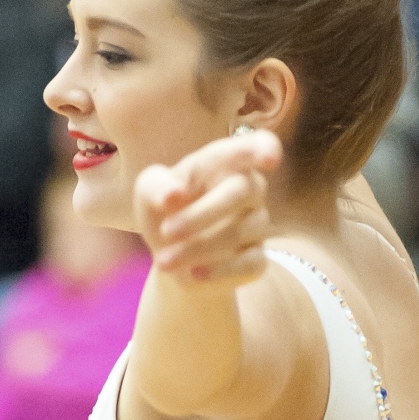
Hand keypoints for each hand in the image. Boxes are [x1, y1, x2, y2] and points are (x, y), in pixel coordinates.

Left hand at [134, 130, 281, 286]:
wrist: (171, 260)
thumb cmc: (164, 211)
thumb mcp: (148, 192)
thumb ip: (156, 185)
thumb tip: (175, 195)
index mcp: (225, 163)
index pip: (255, 145)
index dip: (265, 148)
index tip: (270, 158)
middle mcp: (249, 189)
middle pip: (241, 190)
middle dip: (202, 213)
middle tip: (166, 232)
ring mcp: (257, 225)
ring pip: (240, 232)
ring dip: (197, 248)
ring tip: (163, 261)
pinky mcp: (257, 259)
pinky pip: (248, 264)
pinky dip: (218, 271)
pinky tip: (192, 274)